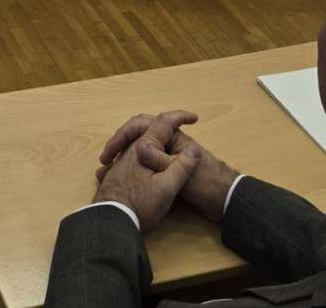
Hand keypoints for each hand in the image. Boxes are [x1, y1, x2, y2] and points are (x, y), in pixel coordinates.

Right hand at [98, 112, 237, 222]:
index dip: (123, 134)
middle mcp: (165, 142)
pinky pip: (142, 165)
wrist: (222, 203)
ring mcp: (165, 156)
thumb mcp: (182, 174)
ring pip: (136, 150)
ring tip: (105, 172)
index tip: (110, 149)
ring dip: (121, 158)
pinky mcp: (165, 170)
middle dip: (118, 145)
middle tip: (105, 160)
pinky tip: (118, 181)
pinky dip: (129, 169)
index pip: (141, 124)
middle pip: (136, 136)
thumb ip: (162, 160)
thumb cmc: (205, 184)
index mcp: (170, 137)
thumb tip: (140, 148)